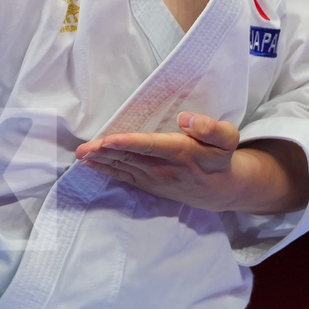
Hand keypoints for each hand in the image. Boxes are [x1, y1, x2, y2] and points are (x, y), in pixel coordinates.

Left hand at [75, 113, 308, 214]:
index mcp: (181, 152)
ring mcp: (154, 178)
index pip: (150, 146)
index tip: (108, 140)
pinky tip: (90, 163)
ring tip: (81, 154)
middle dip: (105, 153)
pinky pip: (123, 176)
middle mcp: (164, 167)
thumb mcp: (227, 139)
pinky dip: (105, 170)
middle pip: (130, 158)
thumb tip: (186, 118)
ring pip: (123, 167)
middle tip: (82, 149)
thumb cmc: (220, 158)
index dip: (128, 143)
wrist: (219, 191)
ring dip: (100, 161)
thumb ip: (211, 128)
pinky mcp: (147, 184)